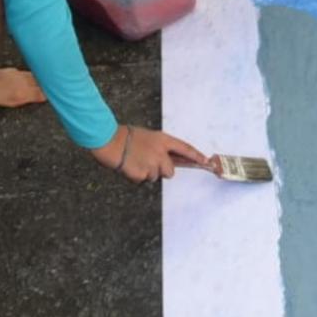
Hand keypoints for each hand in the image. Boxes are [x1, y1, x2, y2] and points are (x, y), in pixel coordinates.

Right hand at [92, 125, 213, 183]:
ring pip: (155, 176)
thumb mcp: (148, 136)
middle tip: (147, 162)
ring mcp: (152, 164)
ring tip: (135, 161)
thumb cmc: (126, 137)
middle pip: (170, 171)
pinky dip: (136, 176)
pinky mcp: (143, 174)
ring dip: (147, 173)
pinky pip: (143, 180)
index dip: (196, 156)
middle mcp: (161, 152)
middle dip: (161, 170)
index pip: (185, 149)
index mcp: (163, 140)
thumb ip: (160, 147)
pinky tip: (130, 166)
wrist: (110, 141)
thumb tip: (168, 160)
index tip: (206, 161)